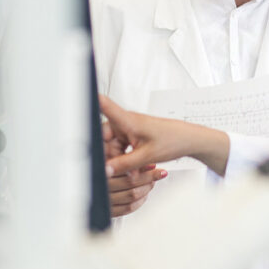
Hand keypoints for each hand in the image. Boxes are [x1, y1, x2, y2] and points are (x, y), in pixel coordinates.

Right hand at [100, 94, 230, 176]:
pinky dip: (125, 159)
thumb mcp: (147, 156)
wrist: (190, 140)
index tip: (78, 98)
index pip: (105, 107)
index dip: (91, 104)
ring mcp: (129, 130)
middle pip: (104, 139)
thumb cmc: (174, 140)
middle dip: (109, 155)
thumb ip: (124, 164)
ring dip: (119, 160)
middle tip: (118, 169)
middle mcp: (126, 122)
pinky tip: (135, 168)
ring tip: (133, 169)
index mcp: (128, 120)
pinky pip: (121, 149)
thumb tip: (105, 170)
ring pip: (112, 147)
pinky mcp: (133, 136)